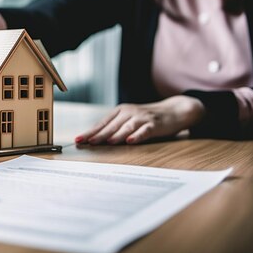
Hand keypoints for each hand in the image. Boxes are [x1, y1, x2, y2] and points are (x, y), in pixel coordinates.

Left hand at [75, 95, 204, 144]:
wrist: (173, 111)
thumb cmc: (147, 118)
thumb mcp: (129, 119)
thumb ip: (115, 128)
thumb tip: (96, 140)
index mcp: (120, 111)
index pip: (102, 123)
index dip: (90, 131)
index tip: (79, 139)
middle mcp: (129, 113)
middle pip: (111, 126)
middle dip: (98, 135)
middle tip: (87, 142)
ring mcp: (142, 118)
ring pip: (126, 127)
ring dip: (116, 135)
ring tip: (106, 142)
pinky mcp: (154, 124)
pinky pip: (144, 130)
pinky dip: (137, 136)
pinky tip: (131, 141)